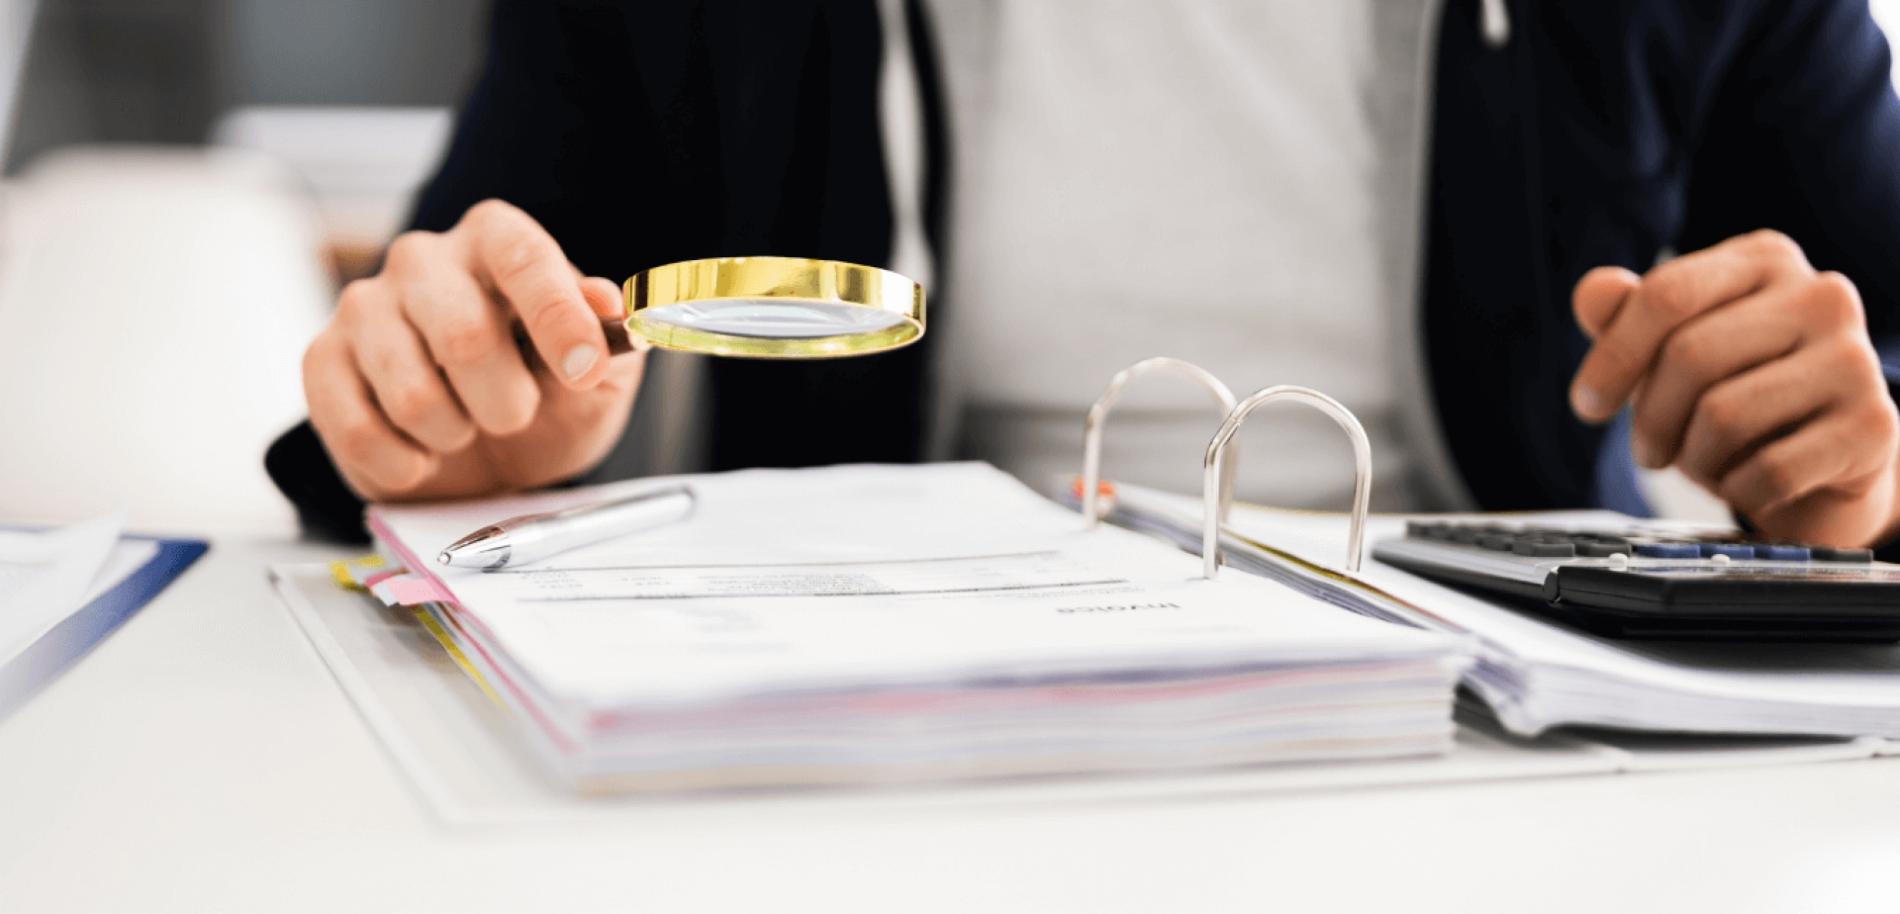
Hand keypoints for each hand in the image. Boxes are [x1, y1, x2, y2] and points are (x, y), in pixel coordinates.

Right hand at [302, 199, 645, 501]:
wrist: (493, 450)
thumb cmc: (549, 394)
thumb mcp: (601, 372)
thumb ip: (609, 337)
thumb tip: (605, 302)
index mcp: (495, 240)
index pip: (522, 257)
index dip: (557, 317)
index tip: (585, 370)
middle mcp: (422, 260)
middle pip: (462, 336)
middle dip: (507, 402)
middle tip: (516, 416)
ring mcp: (363, 308)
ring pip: (411, 396)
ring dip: (456, 435)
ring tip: (466, 426)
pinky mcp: (321, 362)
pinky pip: (358, 432)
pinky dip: (406, 464)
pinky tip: (423, 451)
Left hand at [1568, 230, 1899, 546]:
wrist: (1825, 462)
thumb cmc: (1740, 393)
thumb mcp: (1675, 348)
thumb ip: (1630, 316)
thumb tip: (1593, 293)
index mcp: (1765, 260)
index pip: (1667, 294)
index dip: (1612, 357)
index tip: (1588, 405)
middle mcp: (1822, 296)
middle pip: (1690, 355)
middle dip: (1650, 419)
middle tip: (1649, 451)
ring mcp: (1855, 359)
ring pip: (1724, 415)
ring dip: (1695, 458)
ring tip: (1706, 461)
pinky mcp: (1873, 427)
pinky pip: (1767, 470)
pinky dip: (1739, 489)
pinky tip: (1748, 481)